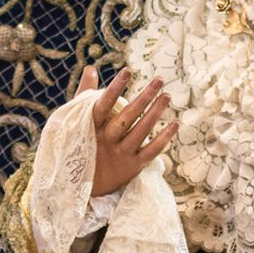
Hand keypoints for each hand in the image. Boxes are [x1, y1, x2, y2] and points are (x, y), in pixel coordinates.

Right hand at [78, 66, 178, 196]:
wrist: (80, 186)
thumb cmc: (82, 143)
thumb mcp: (78, 120)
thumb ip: (86, 93)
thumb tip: (91, 67)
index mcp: (91, 127)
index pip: (103, 104)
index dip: (115, 88)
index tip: (128, 71)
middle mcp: (106, 140)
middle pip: (127, 116)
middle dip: (144, 97)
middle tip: (159, 79)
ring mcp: (119, 154)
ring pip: (141, 131)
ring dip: (155, 113)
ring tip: (167, 96)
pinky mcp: (132, 167)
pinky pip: (151, 151)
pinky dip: (164, 139)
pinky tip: (175, 124)